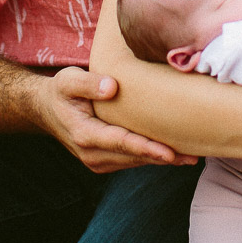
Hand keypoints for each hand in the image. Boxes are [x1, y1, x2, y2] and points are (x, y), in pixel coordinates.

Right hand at [33, 68, 198, 173]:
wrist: (46, 109)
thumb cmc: (61, 91)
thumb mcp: (68, 80)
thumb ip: (88, 83)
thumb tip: (112, 87)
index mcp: (85, 135)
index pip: (121, 142)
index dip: (146, 148)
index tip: (170, 153)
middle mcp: (92, 154)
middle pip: (134, 157)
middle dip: (165, 158)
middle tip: (195, 156)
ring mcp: (98, 161)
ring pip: (136, 162)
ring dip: (162, 161)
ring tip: (192, 156)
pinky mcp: (105, 162)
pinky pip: (132, 160)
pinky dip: (152, 157)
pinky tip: (174, 153)